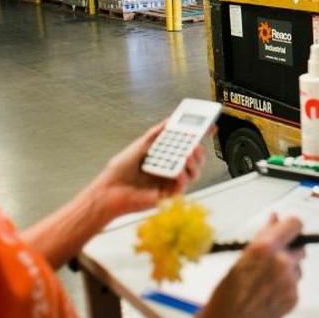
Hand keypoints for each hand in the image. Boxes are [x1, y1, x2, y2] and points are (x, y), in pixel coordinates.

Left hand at [88, 121, 206, 221]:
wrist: (108, 189)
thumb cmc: (121, 170)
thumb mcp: (141, 145)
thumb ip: (157, 133)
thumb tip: (170, 120)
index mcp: (167, 158)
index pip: (188, 147)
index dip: (200, 137)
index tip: (209, 126)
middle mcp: (172, 171)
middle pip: (195, 161)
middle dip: (199, 151)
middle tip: (196, 142)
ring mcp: (171, 184)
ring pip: (193, 174)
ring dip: (194, 163)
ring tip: (190, 152)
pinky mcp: (168, 197)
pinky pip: (182, 187)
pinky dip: (183, 176)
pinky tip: (179, 169)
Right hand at [193, 214, 304, 317]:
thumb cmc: (226, 292)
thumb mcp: (241, 259)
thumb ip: (262, 238)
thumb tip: (275, 218)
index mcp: (265, 247)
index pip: (295, 224)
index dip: (290, 227)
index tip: (285, 232)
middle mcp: (281, 262)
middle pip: (300, 246)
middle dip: (289, 250)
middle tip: (270, 262)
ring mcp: (290, 282)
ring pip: (297, 266)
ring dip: (287, 269)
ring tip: (264, 283)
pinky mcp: (294, 298)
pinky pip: (295, 284)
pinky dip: (285, 287)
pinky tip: (267, 295)